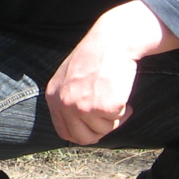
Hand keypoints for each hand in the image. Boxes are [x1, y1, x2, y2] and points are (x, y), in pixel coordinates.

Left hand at [45, 1, 178, 144]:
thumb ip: (69, 99)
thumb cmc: (95, 56)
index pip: (64, 132)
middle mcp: (65, 104)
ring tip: (117, 97)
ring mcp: (83, 107)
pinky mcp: (103, 107)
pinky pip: (118, 120)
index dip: (83, 133)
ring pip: (103, 130)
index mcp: (54, 97)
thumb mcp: (70, 77)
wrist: (111, 41)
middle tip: (111, 118)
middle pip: (83, 138)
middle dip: (100, 131)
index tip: (95, 128)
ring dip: (114, 118)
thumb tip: (80, 124)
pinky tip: (122, 93)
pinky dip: (124, 110)